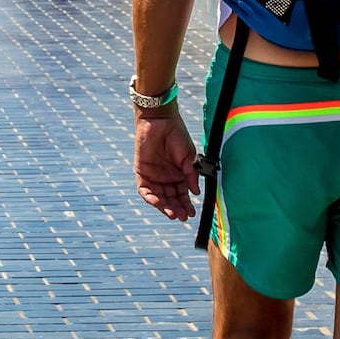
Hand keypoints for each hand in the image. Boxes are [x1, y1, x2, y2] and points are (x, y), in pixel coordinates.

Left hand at [131, 109, 202, 223]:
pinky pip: (145, 190)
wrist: (160, 121)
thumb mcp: (189, 157)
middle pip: (171, 199)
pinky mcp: (142, 173)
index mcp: (179, 176)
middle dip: (176, 209)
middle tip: (182, 217)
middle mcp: (166, 179)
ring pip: (158, 197)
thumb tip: (197, 192)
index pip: (182, 195)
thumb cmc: (177, 136)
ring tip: (172, 214)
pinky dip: (150, 197)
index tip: (191, 213)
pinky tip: (158, 203)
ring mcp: (154, 177)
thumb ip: (191, 175)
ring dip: (164, 206)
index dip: (186, 205)